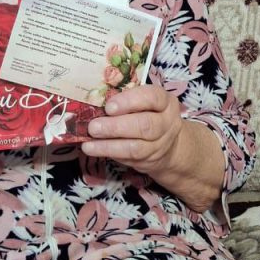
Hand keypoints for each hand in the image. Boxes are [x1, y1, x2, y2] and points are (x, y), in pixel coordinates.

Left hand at [82, 85, 225, 213]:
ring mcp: (160, 144)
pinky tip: (94, 150)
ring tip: (89, 144)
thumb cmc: (148, 114)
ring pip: (136, 147)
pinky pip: (129, 159)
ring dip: (109, 146)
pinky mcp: (150, 160)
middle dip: (116, 127)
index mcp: (165, 102)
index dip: (130, 101)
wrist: (170, 144)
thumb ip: (126, 100)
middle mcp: (166, 123)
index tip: (109, 106)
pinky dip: (110, 154)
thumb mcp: (143, 102)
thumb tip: (95, 103)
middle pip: (145, 125)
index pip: (152, 98)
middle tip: (94, 127)